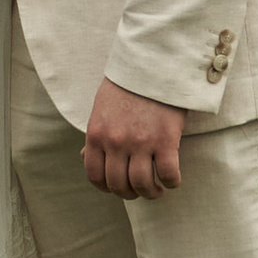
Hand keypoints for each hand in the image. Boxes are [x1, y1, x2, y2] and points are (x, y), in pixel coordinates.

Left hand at [82, 78, 183, 199]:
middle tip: (139, 190)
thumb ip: (95, 135)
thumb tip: (84, 157)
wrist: (152, 64)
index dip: (106, 188)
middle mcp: (116, 142)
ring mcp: (141, 143)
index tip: (116, 189)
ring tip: (157, 189)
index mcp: (97, 135)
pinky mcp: (166, 140)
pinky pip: (169, 174)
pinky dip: (172, 182)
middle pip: (119, 185)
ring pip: (143, 184)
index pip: (95, 176)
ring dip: (150, 193)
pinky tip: (173, 180)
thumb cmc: (127, 85)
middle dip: (129, 193)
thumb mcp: (101, 109)